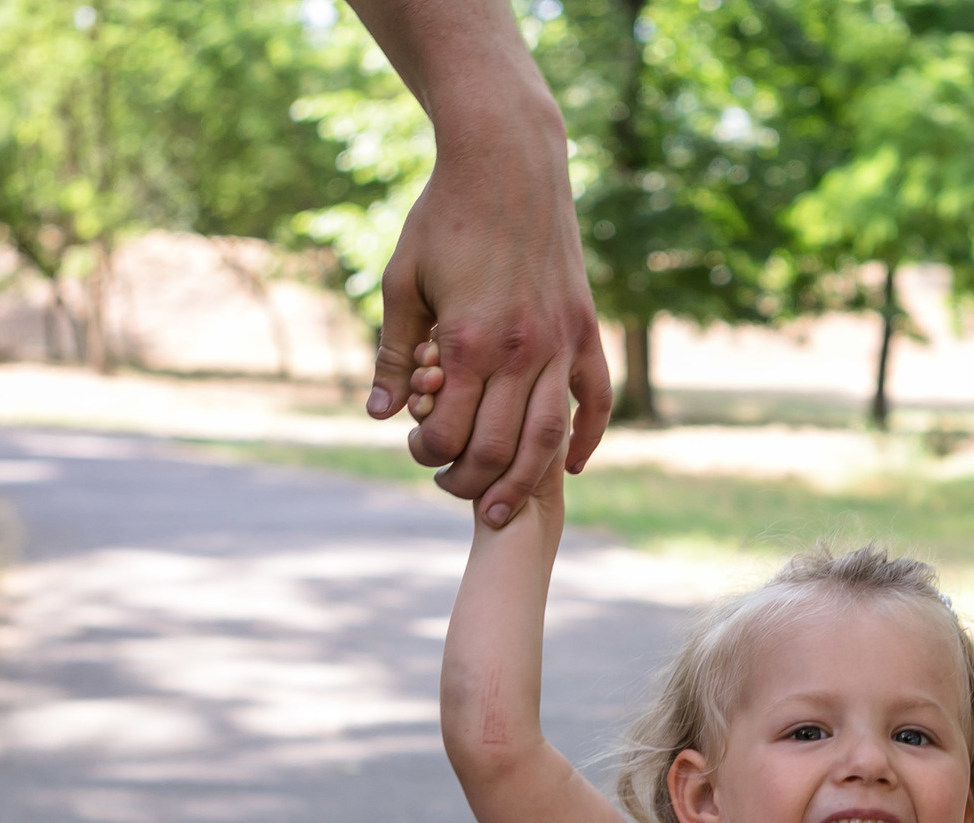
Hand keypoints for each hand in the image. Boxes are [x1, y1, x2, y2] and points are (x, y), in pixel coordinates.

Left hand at [365, 108, 610, 529]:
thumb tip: (379, 413)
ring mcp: (560, 343)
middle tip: (450, 484)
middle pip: (499, 450)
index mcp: (469, 342)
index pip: (449, 433)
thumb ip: (395, 353)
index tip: (416, 449)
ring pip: (548, 439)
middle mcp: (521, 351)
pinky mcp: (585, 330)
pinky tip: (568, 467)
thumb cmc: (445, 217)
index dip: (427, 454)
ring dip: (523, 483)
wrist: (507, 164)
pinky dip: (584, 440)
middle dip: (469, 480)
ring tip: (502, 507)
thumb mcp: (403, 281)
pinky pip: (594, 401)